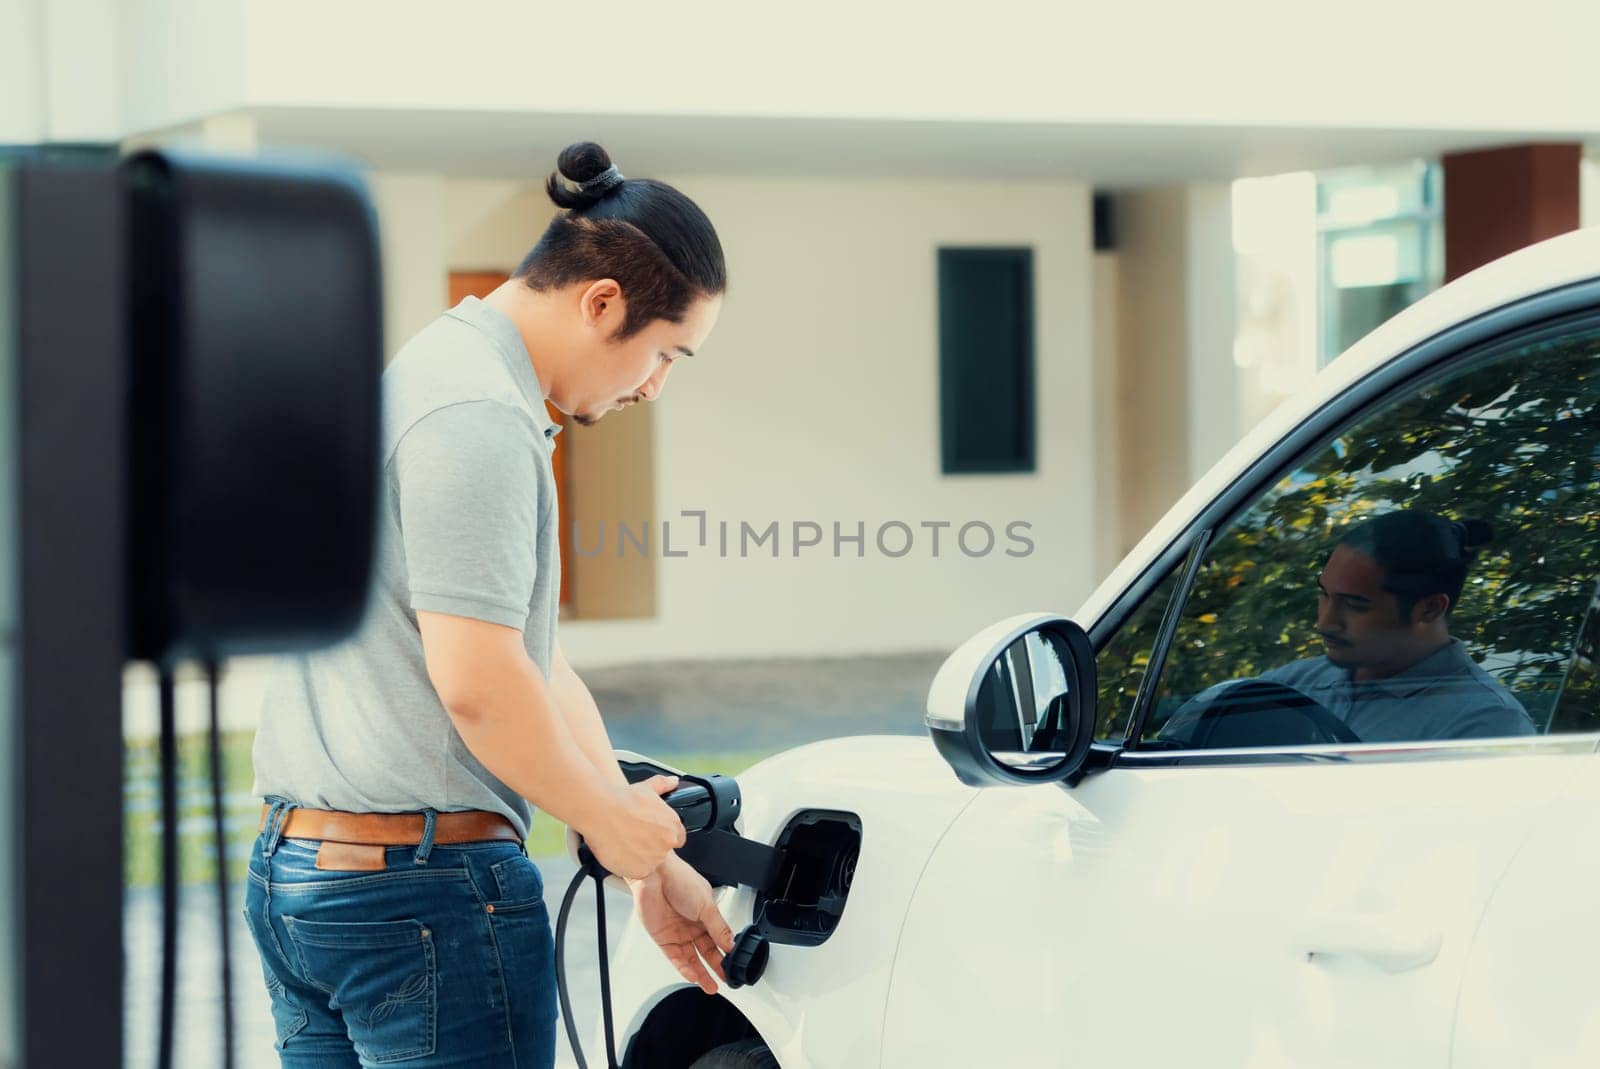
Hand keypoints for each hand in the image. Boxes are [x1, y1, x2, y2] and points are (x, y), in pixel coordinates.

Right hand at [585, 776, 686, 879]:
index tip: (651, 833)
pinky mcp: (639, 871)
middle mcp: (667, 843)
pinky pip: (637, 872)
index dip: (663, 835)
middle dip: (651, 846)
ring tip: (624, 842)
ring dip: (640, 856)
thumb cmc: (622, 799)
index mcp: (672, 825)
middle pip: (662, 851)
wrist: (600, 811)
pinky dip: (629, 865)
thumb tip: (673, 781)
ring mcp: (654, 859)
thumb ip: (663, 785)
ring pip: (650, 862)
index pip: (677, 838)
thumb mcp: (647, 787)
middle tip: (634, 835)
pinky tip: (620, 851)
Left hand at [630, 854, 734, 993]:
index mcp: (706, 915)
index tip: (735, 966)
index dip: (727, 953)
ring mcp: (678, 933)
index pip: (720, 939)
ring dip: (701, 973)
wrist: (655, 876)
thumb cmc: (680, 880)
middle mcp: (693, 926)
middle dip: (717, 967)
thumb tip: (731, 944)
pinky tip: (693, 975)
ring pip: (692, 959)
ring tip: (711, 986)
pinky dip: (684, 968)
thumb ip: (718, 928)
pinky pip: (676, 958)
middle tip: (726, 980)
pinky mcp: (664, 939)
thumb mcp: (707, 905)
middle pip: (707, 952)